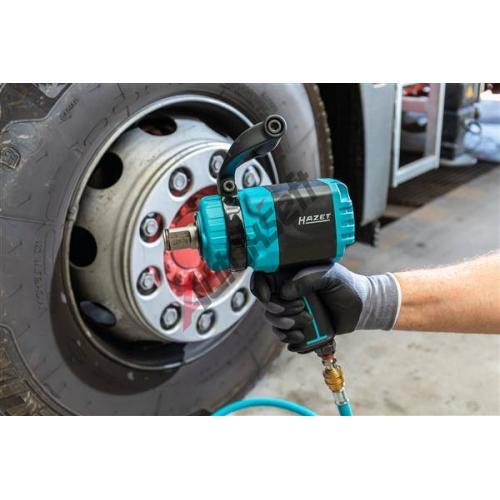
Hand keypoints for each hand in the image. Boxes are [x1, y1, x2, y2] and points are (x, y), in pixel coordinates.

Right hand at [251, 263, 399, 350]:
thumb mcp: (329, 275)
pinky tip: (302, 340)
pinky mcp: (299, 327)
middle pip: (267, 306)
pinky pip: (285, 337)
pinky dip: (290, 341)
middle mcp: (287, 293)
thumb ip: (308, 279)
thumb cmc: (346, 285)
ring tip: (305, 327)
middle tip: (303, 312)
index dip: (259, 288)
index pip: (263, 278)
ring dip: (284, 330)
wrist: (361, 306)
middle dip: (280, 314)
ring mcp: (292, 311)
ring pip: (274, 323)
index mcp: (290, 276)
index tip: (268, 298)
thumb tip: (285, 292)